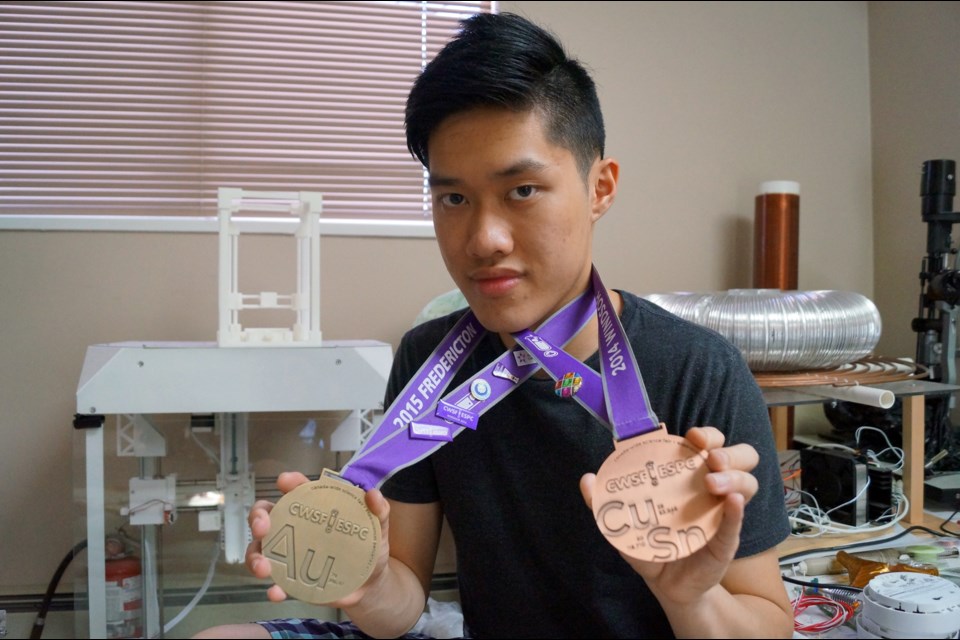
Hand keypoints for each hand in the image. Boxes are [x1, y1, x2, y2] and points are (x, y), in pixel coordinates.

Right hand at [245, 471, 392, 605]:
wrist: (371, 586)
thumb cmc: (369, 549)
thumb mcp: (378, 529)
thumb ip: (380, 511)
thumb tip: (373, 495)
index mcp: (315, 510)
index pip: (297, 490)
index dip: (288, 483)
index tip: (285, 481)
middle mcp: (296, 529)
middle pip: (266, 516)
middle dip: (257, 518)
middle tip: (262, 527)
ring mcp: (290, 555)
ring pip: (260, 550)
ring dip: (255, 556)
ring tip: (264, 567)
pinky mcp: (292, 580)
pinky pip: (275, 583)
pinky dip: (272, 588)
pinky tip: (276, 593)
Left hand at [580, 426, 758, 605]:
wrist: (666, 583)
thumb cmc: (649, 542)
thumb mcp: (624, 522)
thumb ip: (603, 502)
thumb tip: (586, 480)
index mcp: (691, 474)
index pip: (710, 443)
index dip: (708, 434)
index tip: (692, 436)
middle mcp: (714, 487)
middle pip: (741, 456)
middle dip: (728, 451)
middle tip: (710, 458)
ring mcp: (723, 512)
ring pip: (748, 483)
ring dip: (733, 477)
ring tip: (712, 483)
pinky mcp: (727, 539)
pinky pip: (737, 521)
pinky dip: (735, 510)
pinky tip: (729, 502)